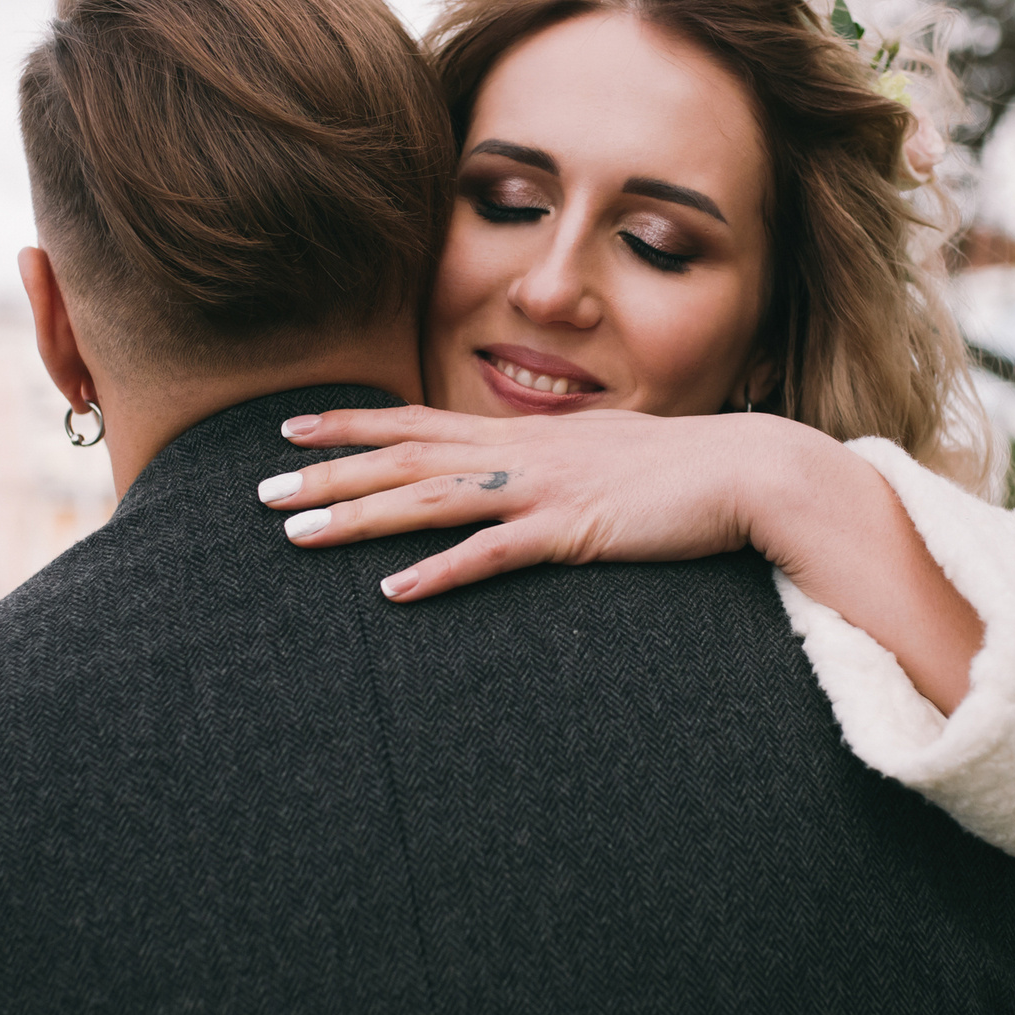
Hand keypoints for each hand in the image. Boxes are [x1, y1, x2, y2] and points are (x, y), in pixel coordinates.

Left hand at [258, 406, 807, 600]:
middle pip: (404, 456)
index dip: (352, 423)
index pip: (419, 421)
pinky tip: (393, 593)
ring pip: (429, 499)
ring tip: (295, 532)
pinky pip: (492, 554)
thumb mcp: (605, 459)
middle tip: (259, 486)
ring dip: (358, 518)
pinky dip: (438, 574)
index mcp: (527, 435)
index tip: (292, 427)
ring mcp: (544, 489)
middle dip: (328, 470)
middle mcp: (523, 452)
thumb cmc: (686, 475)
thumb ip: (554, 466)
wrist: (755, 471)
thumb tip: (516, 477)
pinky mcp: (573, 531)